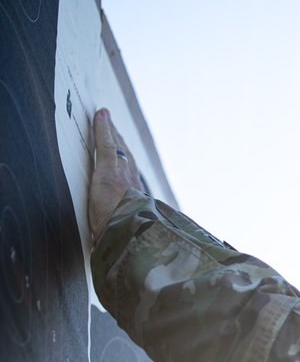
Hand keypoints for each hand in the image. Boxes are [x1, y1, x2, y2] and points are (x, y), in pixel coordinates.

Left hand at [89, 108, 145, 241]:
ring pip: (118, 147)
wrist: (129, 238)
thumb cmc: (126, 242)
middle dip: (121, 143)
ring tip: (106, 119)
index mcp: (136, 200)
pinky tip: (100, 115)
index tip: (124, 156)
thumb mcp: (125, 235)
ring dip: (112, 132)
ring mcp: (122, 174)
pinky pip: (106, 143)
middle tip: (115, 129)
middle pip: (127, 158)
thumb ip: (120, 232)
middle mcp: (133, 184)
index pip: (131, 177)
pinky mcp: (109, 169)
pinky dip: (103, 128)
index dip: (127, 165)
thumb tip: (106, 246)